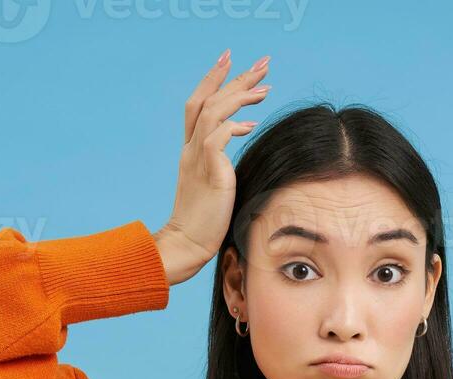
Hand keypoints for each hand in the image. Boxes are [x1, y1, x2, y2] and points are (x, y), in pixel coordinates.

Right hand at [153, 50, 271, 285]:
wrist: (187, 244)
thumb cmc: (204, 223)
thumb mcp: (215, 187)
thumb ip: (222, 167)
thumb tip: (242, 160)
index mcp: (191, 151)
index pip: (199, 104)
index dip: (213, 79)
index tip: (230, 61)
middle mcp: (190, 149)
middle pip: (207, 99)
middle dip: (235, 77)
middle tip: (262, 62)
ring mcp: (196, 159)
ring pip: (213, 111)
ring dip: (240, 96)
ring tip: (265, 88)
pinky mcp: (208, 172)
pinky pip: (217, 137)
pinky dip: (234, 126)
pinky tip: (251, 125)